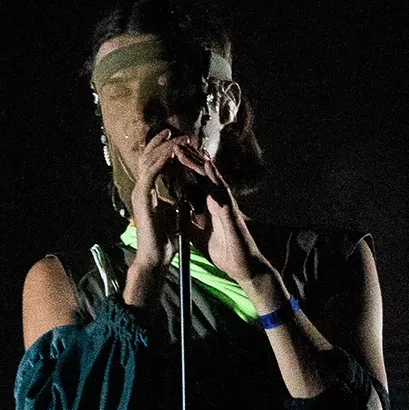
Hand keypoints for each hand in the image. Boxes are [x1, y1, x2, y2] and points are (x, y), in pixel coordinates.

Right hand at [127, 128, 194, 272]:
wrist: (156, 259)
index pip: (152, 163)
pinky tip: (171, 154)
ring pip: (149, 162)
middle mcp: (142, 190)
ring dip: (165, 148)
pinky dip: (161, 163)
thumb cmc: (164, 240)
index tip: (176, 138)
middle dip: (161, 142)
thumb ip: (174, 197)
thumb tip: (183, 188)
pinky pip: (151, 175)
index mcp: (148, 192)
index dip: (162, 149)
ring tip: (178, 139)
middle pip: (147, 157)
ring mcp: (141, 194)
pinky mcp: (143, 201)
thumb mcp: (173, 212)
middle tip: (175, 131)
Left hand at [181, 148, 273, 294]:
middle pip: (202, 173)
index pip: (194, 181)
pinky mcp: (231, 210)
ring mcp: (226, 202)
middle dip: (188, 158)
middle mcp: (218, 199)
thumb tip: (173, 214)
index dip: (182, 168)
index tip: (167, 156)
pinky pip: (222, 189)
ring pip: (211, 176)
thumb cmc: (223, 250)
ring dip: (197, 161)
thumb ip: (187, 221)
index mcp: (208, 204)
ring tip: (184, 147)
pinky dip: (215, 176)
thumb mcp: (196, 234)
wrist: (241, 266)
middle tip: (173, 142)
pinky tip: (207, 164)